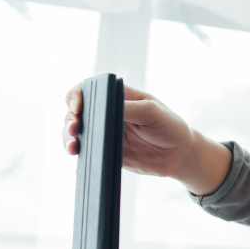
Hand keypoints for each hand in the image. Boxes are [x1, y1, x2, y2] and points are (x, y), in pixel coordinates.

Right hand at [61, 82, 231, 195]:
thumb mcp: (152, 112)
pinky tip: (77, 158)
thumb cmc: (170, 126)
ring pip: (78, 133)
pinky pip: (89, 152)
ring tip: (73, 147)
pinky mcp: (108, 152)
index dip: (76, 96)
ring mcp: (106, 133)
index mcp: (117, 97)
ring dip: (69, 138)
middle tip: (74, 129)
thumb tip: (103, 109)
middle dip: (69, 119)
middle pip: (77, 112)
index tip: (77, 107)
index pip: (87, 90)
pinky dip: (80, 154)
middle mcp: (108, 113)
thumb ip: (128, 108)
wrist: (180, 154)